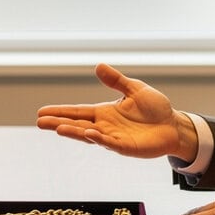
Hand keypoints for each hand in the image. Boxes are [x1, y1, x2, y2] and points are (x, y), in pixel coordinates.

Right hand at [36, 63, 197, 160]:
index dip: (60, 111)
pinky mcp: (126, 147)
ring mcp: (114, 138)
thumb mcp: (135, 89)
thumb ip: (116, 81)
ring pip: (89, 136)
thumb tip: (98, 66)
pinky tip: (88, 133)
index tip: (41, 112)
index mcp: (104, 112)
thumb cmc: (155, 109)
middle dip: (58, 123)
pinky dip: (98, 139)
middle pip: (77, 125)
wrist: (174, 125)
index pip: (77, 112)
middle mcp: (105, 126)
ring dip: (74, 132)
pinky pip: (109, 143)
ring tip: (58, 128)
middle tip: (40, 122)